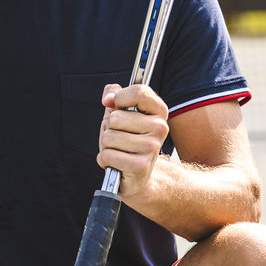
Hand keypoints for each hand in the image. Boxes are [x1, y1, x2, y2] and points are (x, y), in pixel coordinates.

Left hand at [98, 84, 168, 198]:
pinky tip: (117, 163)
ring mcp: (152, 147)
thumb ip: (114, 94)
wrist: (138, 174)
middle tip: (120, 137)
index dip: (120, 97)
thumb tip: (109, 99)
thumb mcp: (119, 112)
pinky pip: (108, 155)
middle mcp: (160, 127)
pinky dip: (105, 160)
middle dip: (109, 128)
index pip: (139, 91)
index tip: (116, 106)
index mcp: (158, 110)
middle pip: (116, 118)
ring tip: (119, 150)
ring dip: (106, 145)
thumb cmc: (127, 139)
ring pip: (109, 137)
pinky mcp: (140, 166)